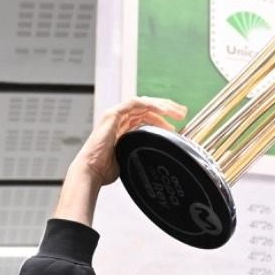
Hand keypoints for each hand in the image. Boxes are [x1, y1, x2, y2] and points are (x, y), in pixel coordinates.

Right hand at [69, 97, 185, 187]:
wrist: (92, 171)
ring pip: (144, 103)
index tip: (178, 122)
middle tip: (183, 113)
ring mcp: (115, 115)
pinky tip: (163, 110)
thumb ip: (140, 153)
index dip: (162, 118)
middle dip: (166, 109)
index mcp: (123, 129)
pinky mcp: (113, 114)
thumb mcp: (129, 159)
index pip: (145, 117)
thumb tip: (155, 158)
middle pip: (147, 108)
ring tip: (178, 112)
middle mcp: (119, 120)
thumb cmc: (105, 170)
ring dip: (162, 106)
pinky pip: (135, 104)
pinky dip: (151, 105)